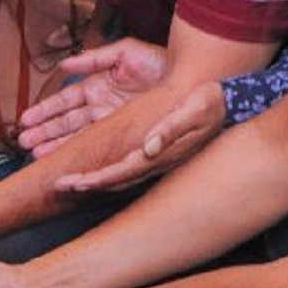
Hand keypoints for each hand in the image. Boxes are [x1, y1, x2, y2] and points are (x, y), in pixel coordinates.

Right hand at [17, 38, 167, 155]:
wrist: (190, 79)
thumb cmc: (160, 62)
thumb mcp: (126, 52)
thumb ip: (95, 59)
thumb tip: (65, 65)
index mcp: (98, 86)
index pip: (65, 101)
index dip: (45, 110)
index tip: (26, 119)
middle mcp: (100, 107)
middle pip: (65, 122)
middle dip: (43, 132)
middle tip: (23, 142)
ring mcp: (110, 123)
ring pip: (76, 136)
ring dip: (54, 144)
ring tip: (34, 153)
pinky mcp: (122, 135)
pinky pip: (95, 145)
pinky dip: (77, 151)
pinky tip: (61, 158)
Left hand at [54, 81, 226, 192]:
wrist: (230, 102)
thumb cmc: (210, 101)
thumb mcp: (194, 109)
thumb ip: (171, 128)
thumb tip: (148, 148)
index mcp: (159, 153)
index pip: (120, 172)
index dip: (94, 180)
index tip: (72, 183)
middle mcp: (154, 161)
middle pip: (113, 179)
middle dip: (85, 184)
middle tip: (57, 187)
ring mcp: (155, 160)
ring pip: (117, 176)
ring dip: (91, 180)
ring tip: (67, 182)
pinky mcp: (156, 153)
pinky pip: (125, 168)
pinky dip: (105, 172)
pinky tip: (92, 172)